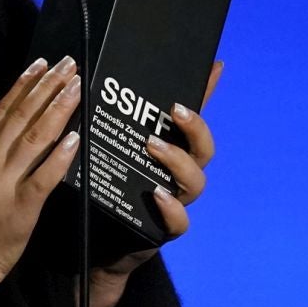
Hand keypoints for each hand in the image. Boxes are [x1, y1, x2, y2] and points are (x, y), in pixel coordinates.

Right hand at [0, 55, 84, 306]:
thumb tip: (18, 119)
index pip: (1, 109)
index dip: (24, 84)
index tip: (43, 63)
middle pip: (21, 116)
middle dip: (48, 87)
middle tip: (70, 65)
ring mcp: (2, 184)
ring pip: (34, 138)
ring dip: (58, 109)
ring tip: (77, 87)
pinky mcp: (20, 208)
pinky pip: (44, 177)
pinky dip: (60, 155)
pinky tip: (75, 137)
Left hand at [86, 60, 221, 306]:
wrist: (94, 239)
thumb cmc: (104, 186)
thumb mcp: (108, 148)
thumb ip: (114, 121)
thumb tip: (111, 76)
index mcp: (170, 149)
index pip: (193, 116)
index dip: (208, 92)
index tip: (213, 66)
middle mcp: (179, 174)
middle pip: (204, 149)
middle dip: (195, 128)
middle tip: (174, 111)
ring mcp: (175, 200)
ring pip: (195, 182)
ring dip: (178, 161)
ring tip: (153, 147)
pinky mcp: (164, 229)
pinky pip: (179, 222)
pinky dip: (171, 208)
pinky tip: (157, 195)